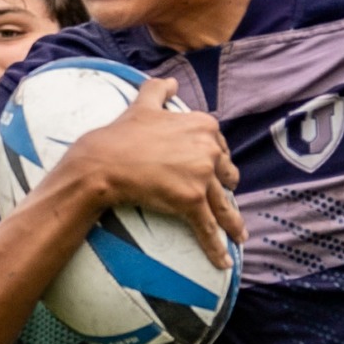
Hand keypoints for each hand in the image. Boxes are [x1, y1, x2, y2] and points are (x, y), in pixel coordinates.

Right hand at [77, 76, 244, 269]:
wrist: (103, 161)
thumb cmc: (121, 134)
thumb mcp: (143, 104)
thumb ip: (160, 90)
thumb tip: (171, 81)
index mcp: (204, 125)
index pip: (222, 149)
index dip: (218, 164)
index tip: (217, 176)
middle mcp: (209, 148)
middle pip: (227, 177)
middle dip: (226, 191)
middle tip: (225, 207)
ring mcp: (202, 175)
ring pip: (224, 206)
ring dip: (233, 225)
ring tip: (239, 237)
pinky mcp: (193, 200)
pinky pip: (209, 228)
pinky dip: (217, 248)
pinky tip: (224, 262)